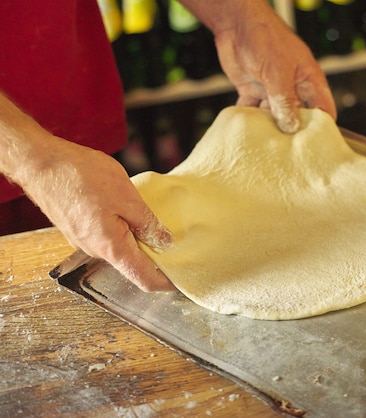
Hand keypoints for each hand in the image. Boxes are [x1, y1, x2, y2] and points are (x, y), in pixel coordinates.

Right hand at [19, 137, 174, 291]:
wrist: (41, 163)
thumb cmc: (82, 176)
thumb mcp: (127, 197)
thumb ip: (147, 224)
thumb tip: (165, 243)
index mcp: (111, 247)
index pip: (143, 279)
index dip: (165, 282)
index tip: (183, 279)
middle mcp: (96, 251)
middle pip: (133, 266)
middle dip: (155, 259)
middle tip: (178, 245)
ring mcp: (85, 241)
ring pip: (120, 250)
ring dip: (139, 241)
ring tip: (157, 224)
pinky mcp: (79, 229)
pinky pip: (107, 238)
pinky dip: (124, 231)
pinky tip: (131, 213)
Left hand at [183, 0, 336, 133]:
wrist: (235, 23)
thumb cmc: (265, 38)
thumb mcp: (278, 72)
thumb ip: (285, 101)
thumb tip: (292, 128)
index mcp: (308, 81)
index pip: (323, 109)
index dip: (322, 128)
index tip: (317, 148)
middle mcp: (293, 88)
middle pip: (298, 117)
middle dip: (293, 133)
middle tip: (288, 154)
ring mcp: (272, 89)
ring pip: (274, 116)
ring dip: (269, 128)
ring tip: (267, 147)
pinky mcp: (253, 90)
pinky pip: (253, 111)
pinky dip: (249, 120)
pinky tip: (247, 132)